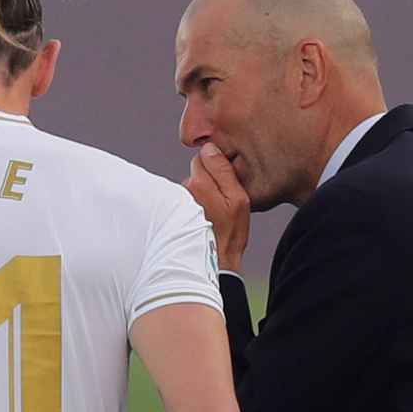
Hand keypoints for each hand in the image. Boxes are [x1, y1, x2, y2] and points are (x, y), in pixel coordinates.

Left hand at [184, 143, 250, 273]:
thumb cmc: (230, 233)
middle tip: (222, 201)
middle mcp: (184, 189)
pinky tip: (203, 220)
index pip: (202, 157)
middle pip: (196, 172)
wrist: (214, 263)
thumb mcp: (238, 199)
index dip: (216, 166)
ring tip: (213, 214)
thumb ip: (223, 171)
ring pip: (193, 187)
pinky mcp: (174, 213)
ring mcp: (177, 201)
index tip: (226, 181)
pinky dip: (194, 207)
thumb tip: (209, 148)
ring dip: (202, 195)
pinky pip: (187, 201)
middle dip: (208, 180)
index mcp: (199, 182)